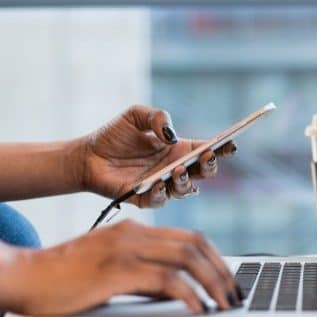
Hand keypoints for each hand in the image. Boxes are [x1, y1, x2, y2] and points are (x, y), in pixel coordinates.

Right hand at [0, 220, 241, 314]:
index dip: (216, 258)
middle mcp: (134, 234)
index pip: (190, 237)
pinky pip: (166, 280)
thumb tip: (178, 292)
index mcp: (134, 230)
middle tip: (234, 294)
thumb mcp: (111, 270)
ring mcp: (125, 249)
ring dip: (213, 282)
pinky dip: (189, 294)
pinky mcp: (116, 270)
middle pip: (195, 244)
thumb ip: (143, 274)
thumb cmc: (63, 279)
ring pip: (187, 258)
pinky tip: (198, 309)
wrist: (21, 276)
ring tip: (224, 304)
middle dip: (222, 271)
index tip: (229, 280)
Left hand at [77, 105, 235, 207]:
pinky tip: (158, 183)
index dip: (222, 148)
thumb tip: (171, 135)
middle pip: (204, 173)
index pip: (207, 150)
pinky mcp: (144, 198)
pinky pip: (160, 200)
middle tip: (207, 156)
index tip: (230, 143)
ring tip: (178, 170)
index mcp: (179, 149)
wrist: (86, 155)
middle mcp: (175, 169)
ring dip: (186, 181)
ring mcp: (162, 185)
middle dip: (210, 166)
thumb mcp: (136, 115)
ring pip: (186, 190)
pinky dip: (162, 193)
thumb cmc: (114, 135)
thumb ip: (157, 117)